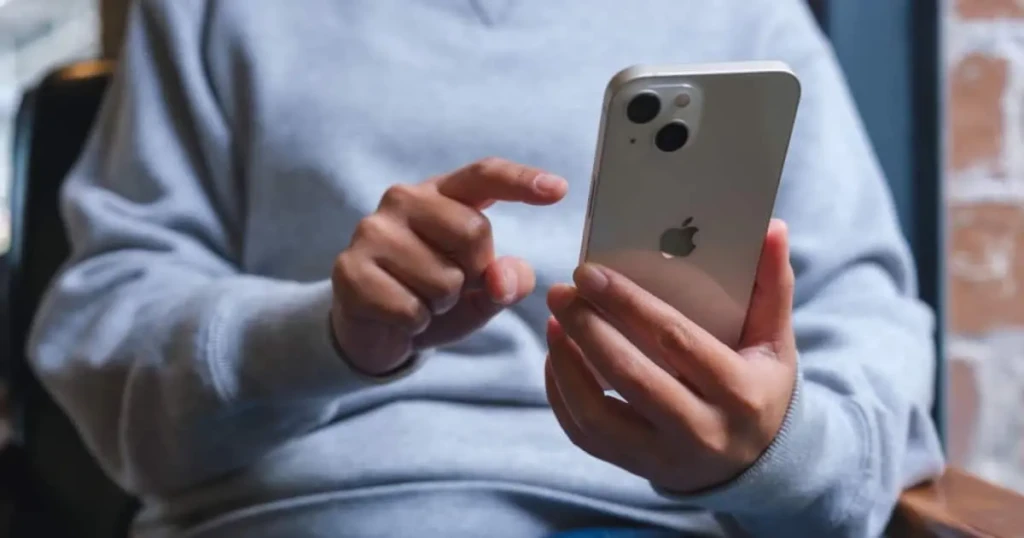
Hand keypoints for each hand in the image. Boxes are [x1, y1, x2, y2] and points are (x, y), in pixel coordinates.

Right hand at [332, 158, 567, 375]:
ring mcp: (371, 232)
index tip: (559, 189)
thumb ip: (506, 282)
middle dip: (473, 273)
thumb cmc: (432, 297)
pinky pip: (411, 309)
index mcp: (440, 194)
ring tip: (420, 300)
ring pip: (443, 279)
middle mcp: (402, 200)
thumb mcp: (482, 292)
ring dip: (442, 305)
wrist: (372, 329)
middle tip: (449, 285)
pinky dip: (415, 324)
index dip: (520, 181)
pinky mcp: (349, 271)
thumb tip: (501, 279)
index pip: (483, 175)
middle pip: (473, 232)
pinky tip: (398, 316)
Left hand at [545, 219, 796, 492]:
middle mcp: (701, 430)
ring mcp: (664, 456)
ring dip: (566, 364)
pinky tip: (556, 356)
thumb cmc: (759, 386)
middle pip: (632, 376)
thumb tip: (772, 228)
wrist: (754, 463)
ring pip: (598, 415)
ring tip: (554, 322)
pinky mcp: (634, 467)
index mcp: (740, 393)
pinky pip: (585, 434)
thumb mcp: (774, 342)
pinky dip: (562, 394)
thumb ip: (772, 286)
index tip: (593, 272)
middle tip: (562, 291)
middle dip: (589, 329)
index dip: (631, 305)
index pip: (677, 341)